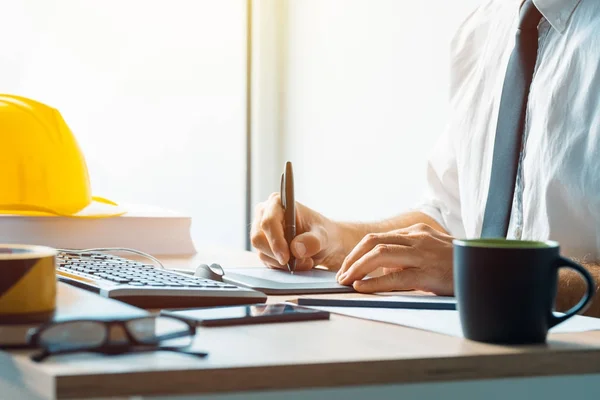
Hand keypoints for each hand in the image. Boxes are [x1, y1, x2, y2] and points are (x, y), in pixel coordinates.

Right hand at [250, 192, 337, 270]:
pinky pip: (266, 261)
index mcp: (278, 203)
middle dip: (279, 255)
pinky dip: (282, 266)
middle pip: (259, 239)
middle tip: (300, 261)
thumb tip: (296, 249)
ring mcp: (261, 232)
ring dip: (283, 263)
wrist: (321, 243)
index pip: (268, 221)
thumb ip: (312, 241)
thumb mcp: (323, 236)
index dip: (276, 240)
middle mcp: (264, 215)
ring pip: (262, 253)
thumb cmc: (320, 232)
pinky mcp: (262, 247)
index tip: (287, 257)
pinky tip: (296, 262)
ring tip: (304, 260)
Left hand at [335, 223, 453, 294]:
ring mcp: (423, 255)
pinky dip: (375, 282)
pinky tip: (362, 287)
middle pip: (373, 243)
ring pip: (380, 255)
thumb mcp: (431, 252)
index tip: (347, 267)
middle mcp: (417, 239)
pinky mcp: (429, 274)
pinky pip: (396, 277)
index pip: (377, 239)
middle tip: (340, 275)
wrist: (490, 268)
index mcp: (416, 232)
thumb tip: (384, 268)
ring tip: (346, 281)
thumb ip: (408, 255)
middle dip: (352, 259)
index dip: (357, 253)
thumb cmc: (459, 263)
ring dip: (357, 268)